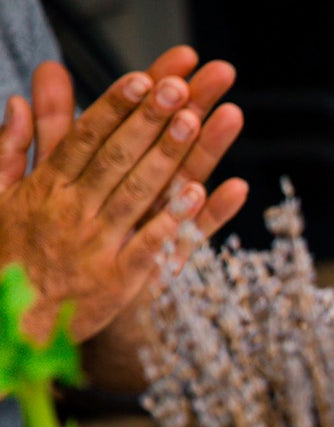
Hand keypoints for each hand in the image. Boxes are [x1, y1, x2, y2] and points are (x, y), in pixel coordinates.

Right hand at [0, 49, 247, 342]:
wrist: (10, 327)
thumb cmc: (7, 258)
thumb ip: (10, 150)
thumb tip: (16, 102)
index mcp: (46, 188)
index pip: (85, 139)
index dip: (115, 107)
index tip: (141, 79)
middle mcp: (72, 211)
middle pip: (117, 157)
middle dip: (148, 120)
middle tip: (179, 88)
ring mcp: (97, 245)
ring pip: (137, 192)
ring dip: (168, 156)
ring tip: (195, 122)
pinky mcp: (119, 280)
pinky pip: (151, 243)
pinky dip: (174, 217)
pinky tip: (200, 192)